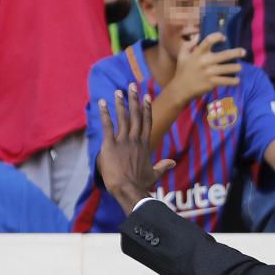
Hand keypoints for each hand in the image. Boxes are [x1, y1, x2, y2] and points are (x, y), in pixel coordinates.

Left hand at [97, 84, 176, 215]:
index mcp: (144, 144)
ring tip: (119, 91)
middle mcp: (135, 139)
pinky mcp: (110, 144)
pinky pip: (107, 126)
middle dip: (134, 99)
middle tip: (133, 86)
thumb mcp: (153, 174)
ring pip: (123, 117)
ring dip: (121, 103)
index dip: (146, 108)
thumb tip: (172, 162)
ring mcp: (123, 141)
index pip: (147, 122)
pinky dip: (104, 114)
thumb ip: (162, 166)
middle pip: (136, 115)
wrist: (128, 188)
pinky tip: (102, 103)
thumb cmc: (140, 183)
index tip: (146, 97)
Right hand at [167, 33, 245, 103]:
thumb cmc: (183, 70)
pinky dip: (234, 81)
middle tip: (244, 52)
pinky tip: (237, 80)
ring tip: (239, 68)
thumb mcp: (182, 55)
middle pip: (225, 55)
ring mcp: (209, 72)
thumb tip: (198, 35)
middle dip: (236, 53)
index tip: (223, 38)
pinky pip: (227, 81)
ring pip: (229, 68)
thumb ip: (188, 44)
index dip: (218, 37)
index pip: (209, 40)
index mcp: (197, 53)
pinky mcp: (212, 82)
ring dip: (237, 68)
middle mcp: (205, 61)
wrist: (181, 88)